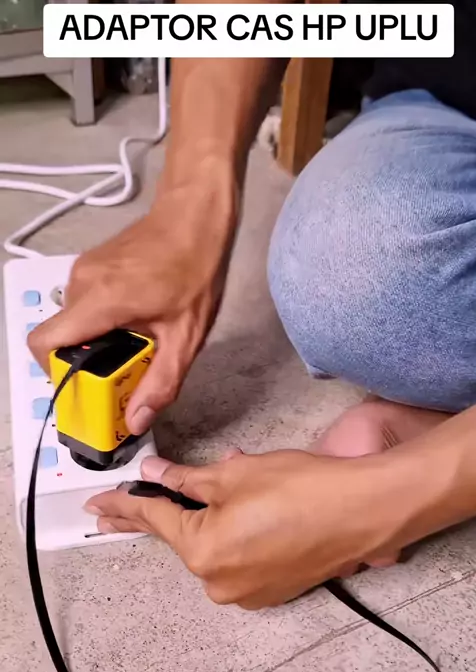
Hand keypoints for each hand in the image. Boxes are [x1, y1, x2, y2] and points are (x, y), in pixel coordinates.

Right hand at [28, 171, 236, 434]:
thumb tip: (137, 419)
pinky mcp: (91, 267)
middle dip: (88, 365)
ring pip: (75, 324)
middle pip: (61, 340)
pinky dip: (103, 324)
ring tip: (141, 343)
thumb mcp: (186, 337)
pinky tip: (139, 321)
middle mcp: (82, 283)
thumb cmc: (195, 267)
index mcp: (99, 300)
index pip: (44, 344)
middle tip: (127, 373)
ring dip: (100, 343)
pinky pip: (85, 306)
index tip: (91, 389)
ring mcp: (84, 272)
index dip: (58, 375)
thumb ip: (160, 383)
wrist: (196, 215)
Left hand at [84, 449, 415, 609]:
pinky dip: (230, 539)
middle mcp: (219, 583)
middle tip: (116, 508)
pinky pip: (237, 561)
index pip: (154, 519)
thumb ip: (187, 480)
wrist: (364, 511)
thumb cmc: (302, 487)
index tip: (99, 504)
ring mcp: (247, 593)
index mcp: (202, 552)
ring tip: (207, 497)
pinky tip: (240, 518)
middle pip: (181, 539)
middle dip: (156, 516)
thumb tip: (156, 474)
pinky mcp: (272, 592)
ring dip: (203, 525)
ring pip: (210, 549)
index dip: (125, 505)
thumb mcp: (235, 474)